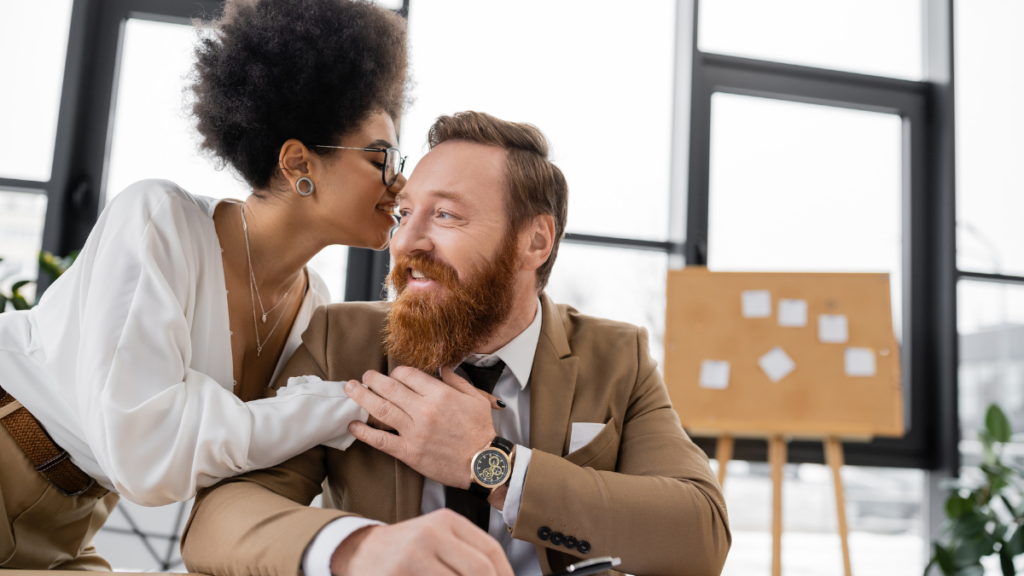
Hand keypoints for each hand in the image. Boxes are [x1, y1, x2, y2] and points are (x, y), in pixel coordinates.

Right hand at [331, 509, 512, 575]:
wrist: (358, 552)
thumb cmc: (407, 550)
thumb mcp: (438, 540)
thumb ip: (468, 554)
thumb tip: (501, 575)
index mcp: (447, 520)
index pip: (490, 550)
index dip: (506, 573)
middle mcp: (432, 533)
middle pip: (480, 569)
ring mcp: (414, 554)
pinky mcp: (399, 572)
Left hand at [347, 366, 496, 488]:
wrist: (483, 464)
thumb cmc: (481, 431)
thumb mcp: (476, 399)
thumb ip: (457, 381)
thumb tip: (443, 368)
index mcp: (440, 395)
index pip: (408, 375)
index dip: (396, 372)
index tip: (392, 375)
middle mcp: (424, 410)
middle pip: (390, 388)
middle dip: (373, 379)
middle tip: (364, 377)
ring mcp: (415, 432)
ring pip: (381, 410)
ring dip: (362, 397)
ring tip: (351, 389)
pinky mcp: (409, 452)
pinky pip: (381, 440)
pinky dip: (364, 432)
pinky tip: (353, 424)